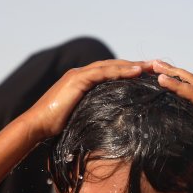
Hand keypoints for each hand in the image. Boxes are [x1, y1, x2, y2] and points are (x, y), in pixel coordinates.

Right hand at [17, 59, 143, 139]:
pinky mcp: (77, 80)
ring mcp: (78, 75)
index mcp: (82, 81)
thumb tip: (109, 123)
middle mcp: (80, 74)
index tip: (146, 74)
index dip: (128, 72)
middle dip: (135, 64)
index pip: (109, 73)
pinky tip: (136, 71)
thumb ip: (92, 113)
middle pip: (113, 65)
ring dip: (132, 65)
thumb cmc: (55, 127)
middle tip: (156, 65)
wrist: (37, 125)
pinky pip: (103, 72)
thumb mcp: (80, 117)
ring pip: (111, 66)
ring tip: (151, 66)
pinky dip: (121, 70)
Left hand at [153, 60, 192, 178]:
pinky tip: (162, 80)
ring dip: (172, 73)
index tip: (161, 73)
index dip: (178, 79)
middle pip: (192, 80)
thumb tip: (178, 136)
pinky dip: (177, 85)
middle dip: (173, 71)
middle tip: (155, 63)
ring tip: (155, 67)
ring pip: (192, 82)